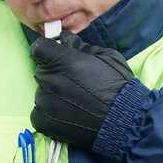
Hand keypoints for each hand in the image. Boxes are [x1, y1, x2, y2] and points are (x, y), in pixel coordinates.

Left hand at [30, 32, 134, 150]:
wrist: (124, 121)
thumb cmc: (118, 86)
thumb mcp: (106, 56)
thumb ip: (81, 46)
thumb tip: (66, 41)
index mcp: (62, 60)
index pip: (39, 48)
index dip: (48, 52)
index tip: (56, 57)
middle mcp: (49, 79)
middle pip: (42, 71)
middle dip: (55, 74)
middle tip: (74, 84)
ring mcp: (44, 102)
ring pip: (42, 92)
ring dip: (53, 95)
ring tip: (75, 103)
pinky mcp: (43, 121)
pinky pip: (39, 113)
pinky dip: (50, 114)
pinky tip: (68, 115)